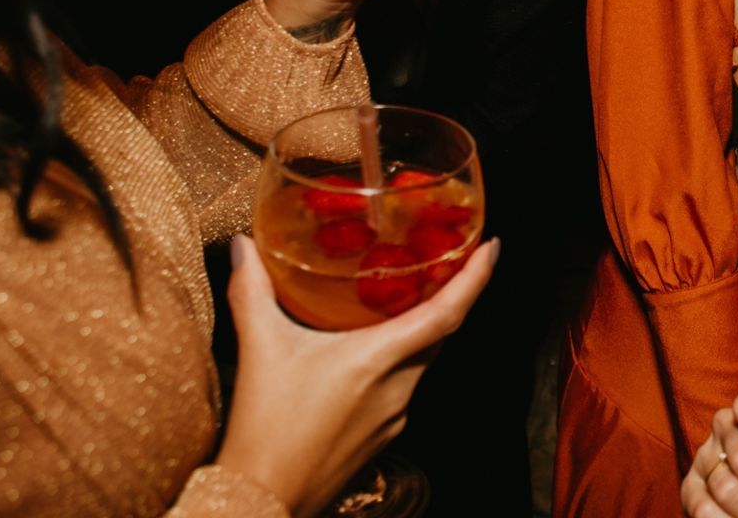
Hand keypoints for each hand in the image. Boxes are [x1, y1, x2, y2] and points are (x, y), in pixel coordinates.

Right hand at [213, 234, 497, 514]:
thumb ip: (252, 292)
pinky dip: (397, 364)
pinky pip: (402, 390)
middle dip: (447, 298)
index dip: (476, 279)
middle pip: (439, 334)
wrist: (263, 501)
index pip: (447, 313)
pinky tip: (369, 355)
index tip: (493, 248)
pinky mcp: (383, 436)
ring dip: (416, 332)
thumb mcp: (260, 350)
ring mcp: (394, 416)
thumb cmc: (267, 430)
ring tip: (402, 301)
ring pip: (419, 362)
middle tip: (444, 262)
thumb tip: (245, 246)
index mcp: (379, 359)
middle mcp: (399, 388)